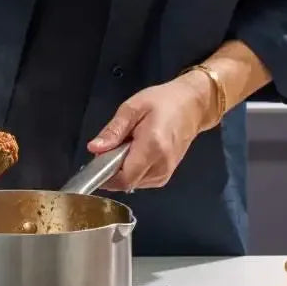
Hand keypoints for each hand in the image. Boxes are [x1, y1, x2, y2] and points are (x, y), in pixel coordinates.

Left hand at [86, 70, 215, 191]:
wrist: (192, 106)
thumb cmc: (162, 101)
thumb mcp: (132, 108)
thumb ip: (113, 131)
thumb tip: (94, 148)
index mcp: (152, 148)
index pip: (124, 178)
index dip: (105, 175)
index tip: (95, 160)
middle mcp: (161, 166)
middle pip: (127, 182)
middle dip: (112, 170)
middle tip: (111, 146)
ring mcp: (166, 173)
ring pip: (134, 183)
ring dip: (123, 170)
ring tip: (127, 146)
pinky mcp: (167, 174)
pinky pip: (142, 180)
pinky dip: (133, 170)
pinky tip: (135, 152)